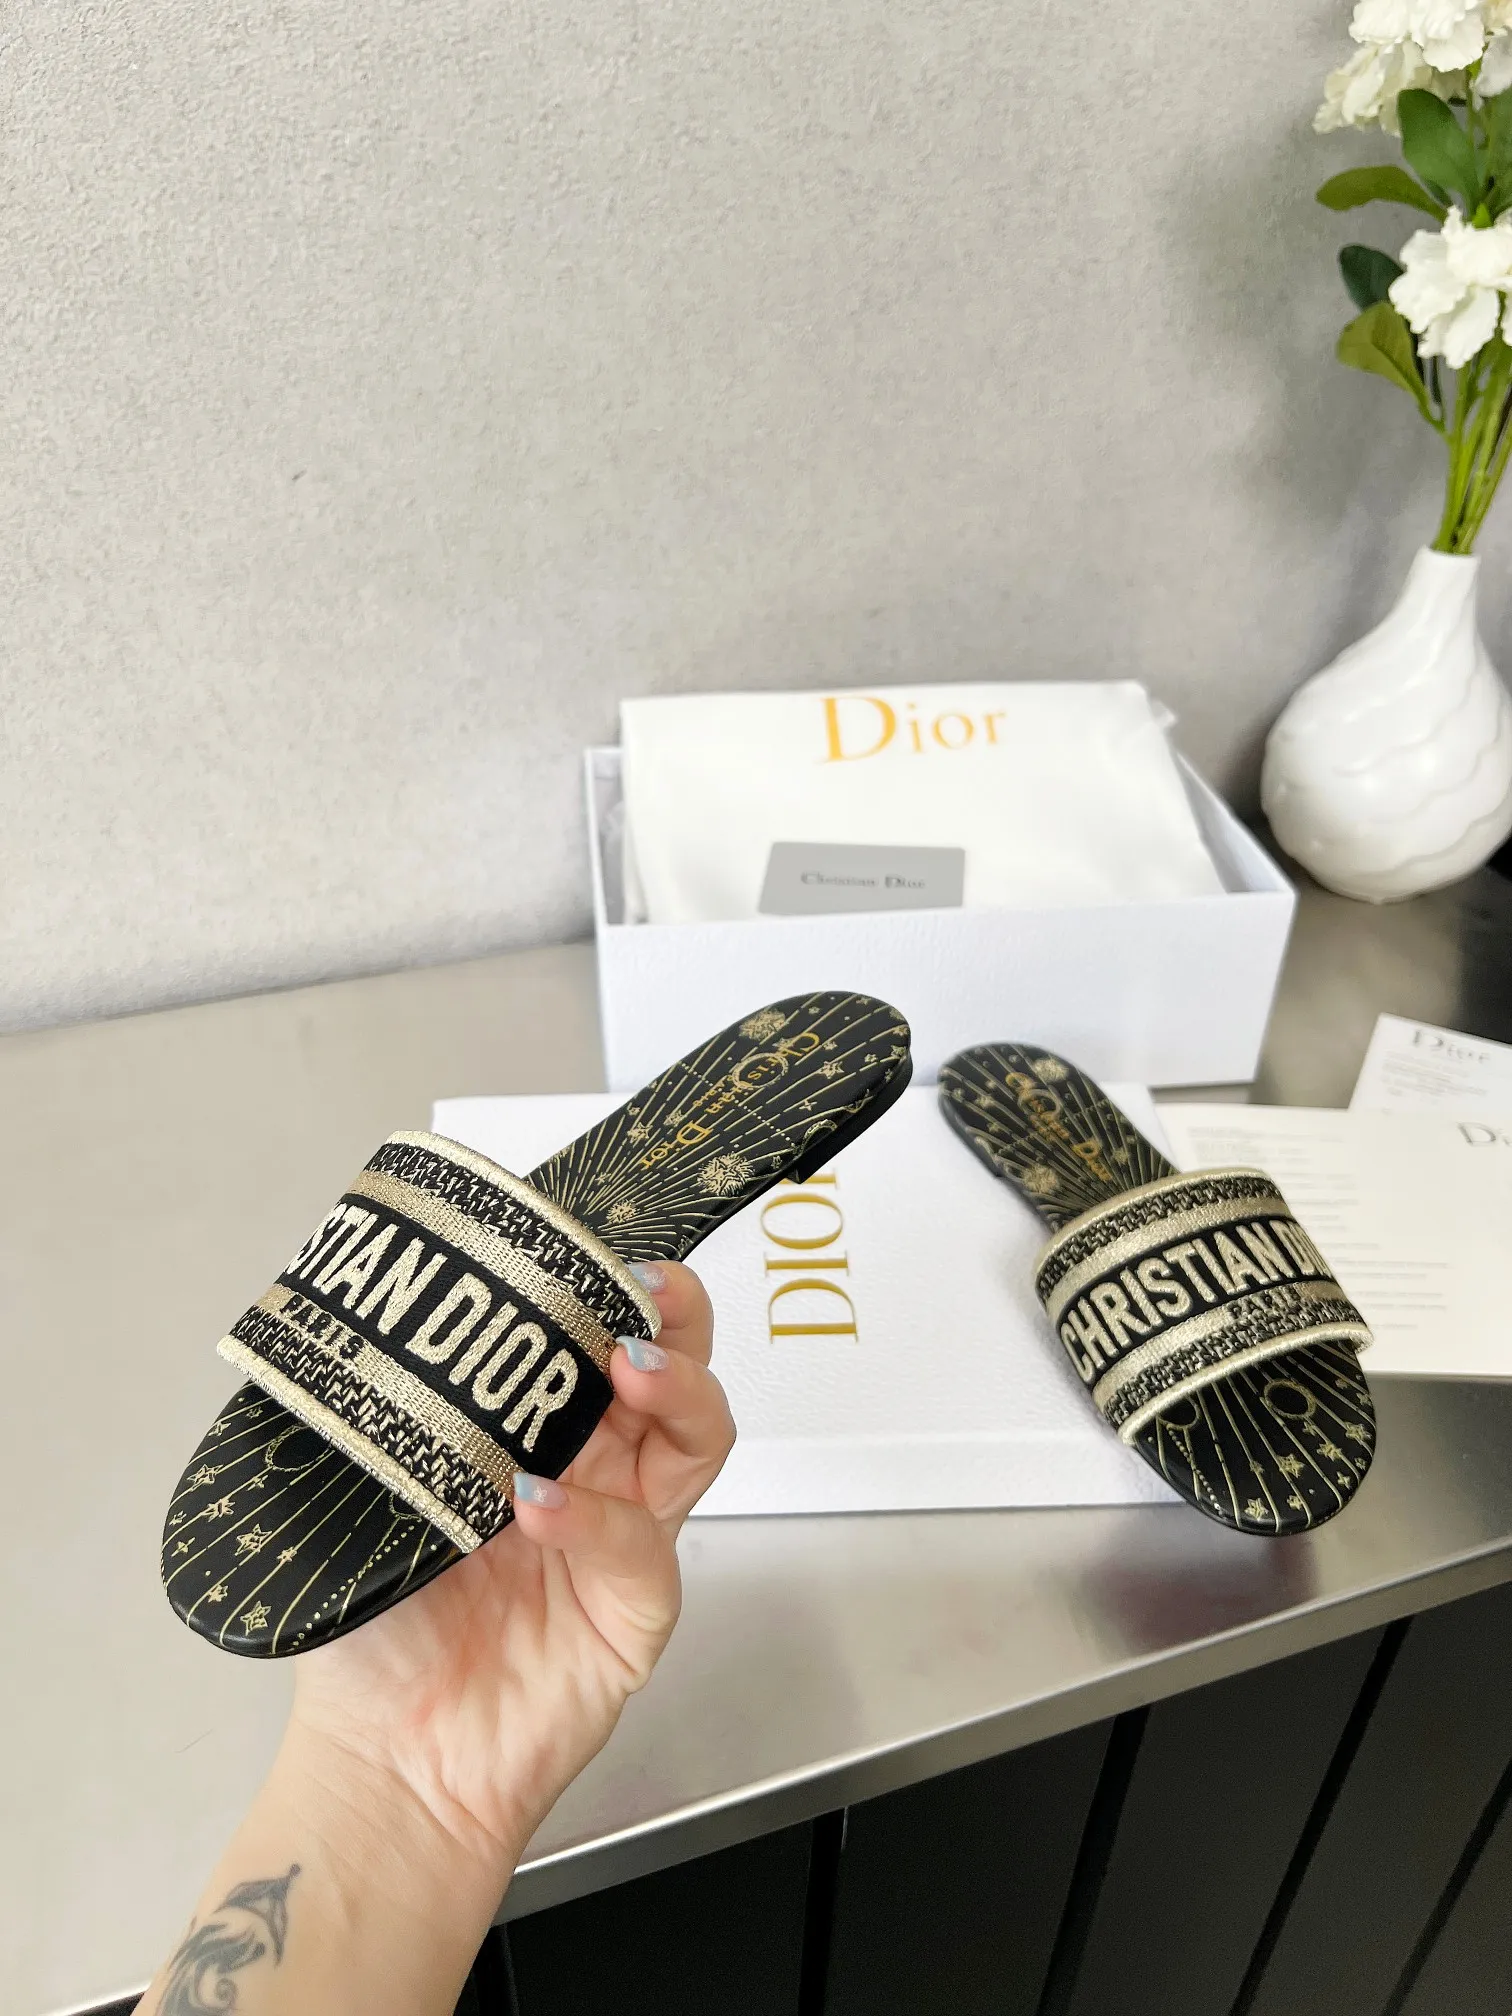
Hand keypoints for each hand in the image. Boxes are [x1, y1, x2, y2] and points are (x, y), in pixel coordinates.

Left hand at [287, 1261, 733, 1880]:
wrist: (386, 1764)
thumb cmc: (376, 1634)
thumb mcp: (365, 1498)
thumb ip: (384, 1418)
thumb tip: (354, 1324)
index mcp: (534, 1434)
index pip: (592, 1337)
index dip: (604, 1287)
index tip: (588, 1245)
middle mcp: (593, 1474)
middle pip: (671, 1367)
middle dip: (673, 1313)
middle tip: (645, 1286)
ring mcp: (622, 1537)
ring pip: (694, 1437)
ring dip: (673, 1388)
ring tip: (628, 1365)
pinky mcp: (635, 1611)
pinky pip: (641, 1546)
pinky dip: (597, 1517)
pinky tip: (542, 1504)